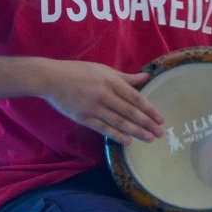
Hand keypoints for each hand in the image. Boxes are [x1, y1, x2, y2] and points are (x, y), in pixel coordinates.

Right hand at [41, 60, 164, 145]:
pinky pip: (104, 129)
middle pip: (129, 112)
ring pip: (119, 122)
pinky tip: (128, 141)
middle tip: (160, 133)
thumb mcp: (103, 69)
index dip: (149, 109)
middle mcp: (104, 95)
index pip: (135, 98)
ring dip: (136, 132)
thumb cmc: (79, 72)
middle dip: (146, 123)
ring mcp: (93, 108)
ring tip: (149, 139)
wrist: (52, 79)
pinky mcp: (84, 118)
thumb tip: (145, 78)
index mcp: (110, 81)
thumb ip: (125, 77)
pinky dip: (117, 135)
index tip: (160, 119)